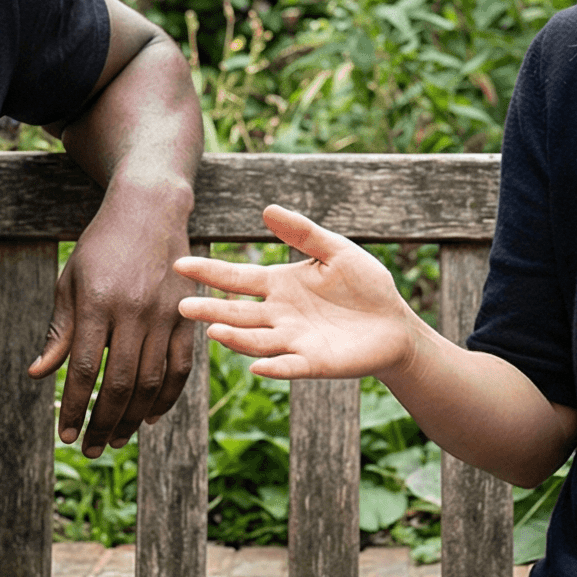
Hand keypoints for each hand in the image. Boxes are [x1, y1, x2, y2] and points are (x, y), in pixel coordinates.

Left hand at [31, 186, 196, 455]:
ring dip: (133, 418)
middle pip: (120, 383)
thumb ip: (60, 330)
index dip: (74, 407)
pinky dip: (166, 398)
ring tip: (115, 439)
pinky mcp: (187, 317)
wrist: (150, 210)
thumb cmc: (100, 248)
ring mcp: (165, 315)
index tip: (65, 434)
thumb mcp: (70, 281)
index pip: (83, 369)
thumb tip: (38, 373)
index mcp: (98, 303)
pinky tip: (149, 417)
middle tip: (91, 448)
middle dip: (103, 422)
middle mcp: (134, 311)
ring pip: (152, 382)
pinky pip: (179, 368)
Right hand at [173, 205, 420, 381]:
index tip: (181, 265)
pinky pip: (289, 366)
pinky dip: (274, 367)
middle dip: (211, 310)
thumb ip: (303, 233)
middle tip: (182, 307)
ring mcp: (294, 341)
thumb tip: (267, 209)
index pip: (237, 279)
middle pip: (238, 313)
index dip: (210, 273)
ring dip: (236, 338)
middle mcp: (279, 315)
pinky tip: (258, 367)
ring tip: (215, 331)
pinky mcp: (314, 362)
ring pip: (257, 341)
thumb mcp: (336, 251)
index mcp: (280, 285)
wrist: (395, 323)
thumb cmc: (365, 285)